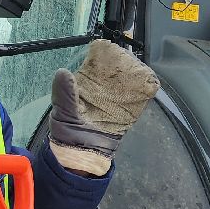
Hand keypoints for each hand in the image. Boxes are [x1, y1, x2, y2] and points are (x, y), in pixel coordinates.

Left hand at [49, 40, 159, 174]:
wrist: (83, 159)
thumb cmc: (68, 135)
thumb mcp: (63, 113)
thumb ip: (64, 94)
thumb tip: (63, 71)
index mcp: (83, 89)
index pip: (94, 67)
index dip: (101, 57)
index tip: (107, 49)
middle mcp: (100, 92)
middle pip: (114, 72)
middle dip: (121, 64)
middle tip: (126, 57)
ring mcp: (116, 102)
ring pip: (128, 83)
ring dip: (134, 75)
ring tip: (137, 67)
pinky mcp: (128, 114)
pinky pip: (138, 99)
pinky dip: (144, 90)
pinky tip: (146, 82)